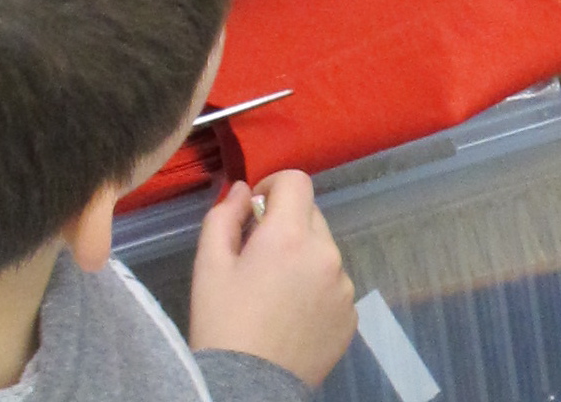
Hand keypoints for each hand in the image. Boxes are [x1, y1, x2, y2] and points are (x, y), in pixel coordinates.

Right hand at [190, 174, 356, 386]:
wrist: (248, 391)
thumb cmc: (222, 323)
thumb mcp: (209, 263)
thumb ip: (224, 215)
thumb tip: (243, 190)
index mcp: (290, 236)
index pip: (296, 181)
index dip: (273, 186)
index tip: (255, 210)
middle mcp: (326, 255)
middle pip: (311, 215)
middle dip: (286, 223)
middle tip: (259, 255)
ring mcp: (343, 288)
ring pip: (324, 250)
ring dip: (303, 256)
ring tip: (277, 291)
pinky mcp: (351, 317)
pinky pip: (334, 284)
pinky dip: (317, 287)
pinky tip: (293, 314)